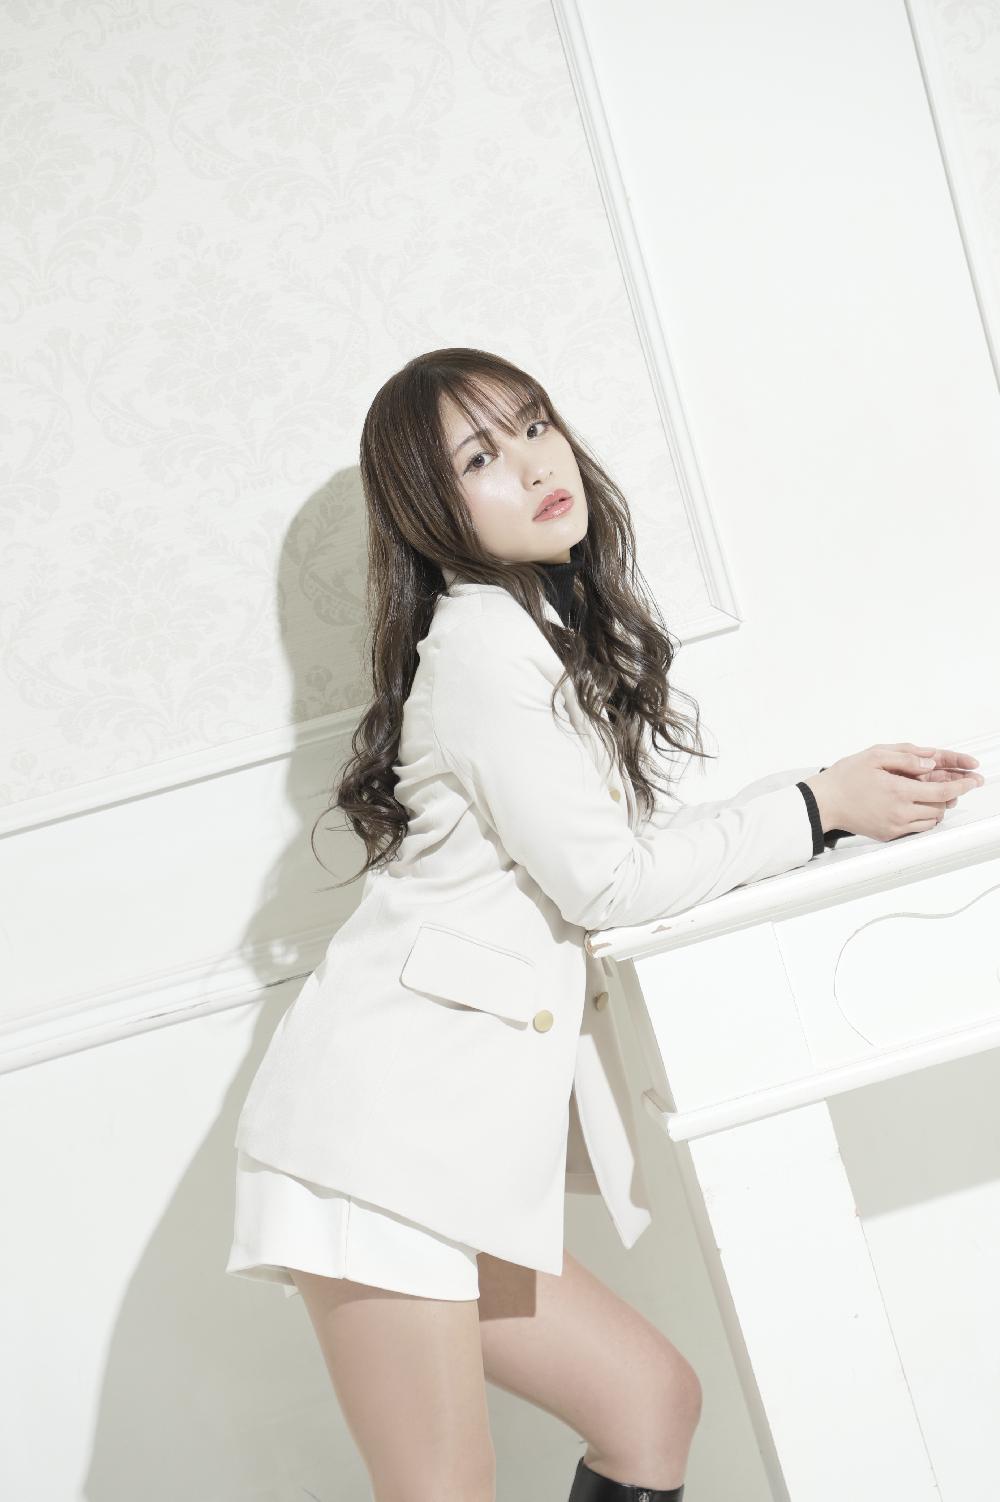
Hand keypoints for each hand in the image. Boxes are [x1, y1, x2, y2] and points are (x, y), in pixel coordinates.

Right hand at [805, 744, 983, 842]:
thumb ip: (907, 757)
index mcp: (899, 791)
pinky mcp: (889, 835)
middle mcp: (900, 812)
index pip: (943, 790)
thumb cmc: (845, 777)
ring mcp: (895, 826)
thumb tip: (930, 763)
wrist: (823, 803)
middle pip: (941, 806)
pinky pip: (917, 828)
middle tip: (950, 783)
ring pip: (932, 819)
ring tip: (927, 793)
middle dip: (949, 794)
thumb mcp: (875, 756)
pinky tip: (914, 806)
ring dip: (936, 806)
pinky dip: (923, 817)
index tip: (972, 781)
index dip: (962, 785)